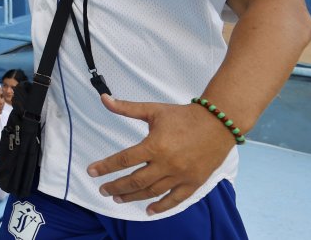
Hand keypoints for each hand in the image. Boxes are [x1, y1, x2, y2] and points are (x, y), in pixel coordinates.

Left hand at [86, 95, 234, 215]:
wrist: (218, 123)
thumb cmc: (183, 115)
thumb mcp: (153, 110)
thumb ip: (127, 108)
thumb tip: (104, 99)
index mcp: (154, 146)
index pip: (124, 160)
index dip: (105, 167)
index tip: (91, 172)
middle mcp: (166, 164)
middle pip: (135, 180)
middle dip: (116, 186)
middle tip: (103, 190)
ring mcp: (181, 175)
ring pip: (152, 192)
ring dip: (133, 197)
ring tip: (118, 198)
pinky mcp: (193, 182)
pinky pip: (175, 199)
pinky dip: (161, 207)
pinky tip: (149, 211)